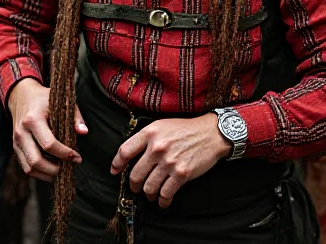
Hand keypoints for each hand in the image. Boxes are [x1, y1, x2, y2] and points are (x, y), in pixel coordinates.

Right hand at [8, 78, 85, 181]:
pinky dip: (38, 172)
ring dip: (46, 174)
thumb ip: (75, 116)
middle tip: (68, 168)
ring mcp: (16, 141)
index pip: (49, 144)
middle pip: (36, 160)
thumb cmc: (43, 98)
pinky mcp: (15, 147)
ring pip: (29, 167)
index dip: (65, 154)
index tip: (77, 157)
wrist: (21, 95)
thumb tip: (84, 132)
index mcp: (33, 119)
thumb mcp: (62, 101)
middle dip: (54, 170)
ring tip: (61, 170)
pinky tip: (51, 168)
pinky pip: (25, 166)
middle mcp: (22, 132)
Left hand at [111, 114, 231, 208]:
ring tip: (150, 193)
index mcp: (150, 132)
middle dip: (134, 185)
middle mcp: (157, 147)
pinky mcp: (181, 174)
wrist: (211, 133)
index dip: (116, 164)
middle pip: (135, 175)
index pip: (125, 151)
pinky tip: (163, 199)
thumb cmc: (186, 129)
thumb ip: (147, 138)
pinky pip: (165, 194)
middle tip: (136, 187)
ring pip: (149, 187)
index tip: (114, 171)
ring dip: (148, 194)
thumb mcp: (162, 125)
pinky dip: (162, 200)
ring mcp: (169, 162)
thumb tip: (131, 155)